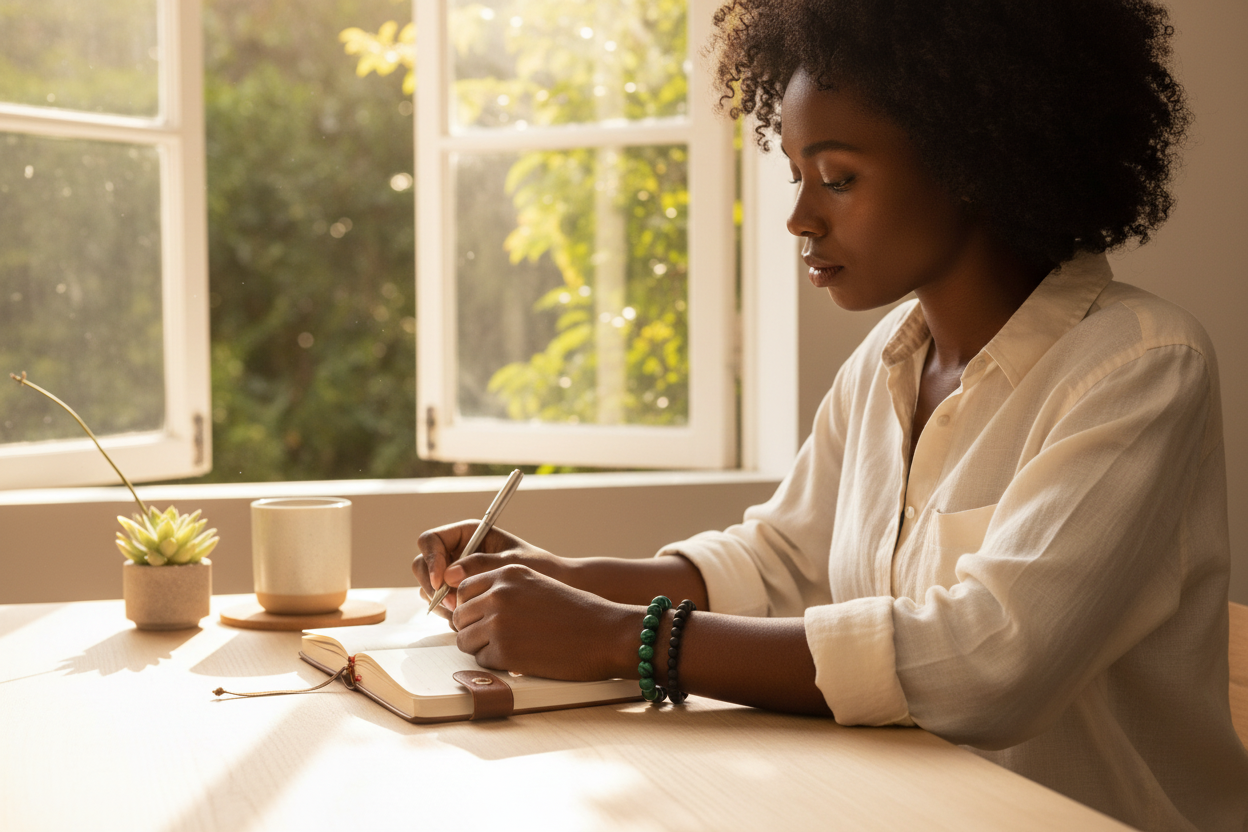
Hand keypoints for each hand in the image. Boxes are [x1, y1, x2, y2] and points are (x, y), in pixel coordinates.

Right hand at [414, 521, 569, 621]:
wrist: (552, 586)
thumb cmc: (537, 567)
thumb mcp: (511, 564)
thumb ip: (480, 566)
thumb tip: (448, 575)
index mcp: (467, 534)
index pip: (430, 540)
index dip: (430, 559)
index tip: (440, 581)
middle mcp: (456, 552)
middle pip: (421, 564)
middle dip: (431, 586)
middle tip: (452, 605)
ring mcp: (454, 574)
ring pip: (428, 587)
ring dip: (440, 603)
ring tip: (465, 613)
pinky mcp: (458, 594)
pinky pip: (440, 603)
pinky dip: (448, 613)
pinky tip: (469, 619)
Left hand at [452, 563, 634, 680]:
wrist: (606, 633)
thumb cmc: (578, 612)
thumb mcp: (538, 585)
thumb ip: (504, 589)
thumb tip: (470, 607)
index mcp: (507, 573)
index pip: (464, 589)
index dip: (469, 606)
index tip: (479, 616)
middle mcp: (499, 594)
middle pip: (460, 615)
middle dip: (473, 628)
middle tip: (495, 637)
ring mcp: (499, 623)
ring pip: (465, 639)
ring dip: (482, 647)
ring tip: (509, 647)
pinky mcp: (504, 652)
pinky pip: (481, 660)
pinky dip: (496, 662)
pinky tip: (520, 657)